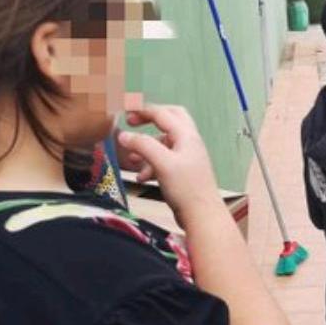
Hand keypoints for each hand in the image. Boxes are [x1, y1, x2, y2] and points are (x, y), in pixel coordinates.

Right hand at [116, 105, 222, 227]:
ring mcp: (188, 157)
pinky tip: (142, 177)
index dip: (142, 110)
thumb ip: (142, 146)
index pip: (163, 113)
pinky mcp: (184, 172)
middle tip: (132, 123)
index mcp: (186, 136)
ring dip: (147, 147)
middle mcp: (189, 143)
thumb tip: (124, 135)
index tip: (123, 111)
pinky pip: (164, 161)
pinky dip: (151, 164)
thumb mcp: (162, 163)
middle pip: (170, 120)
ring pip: (164, 143)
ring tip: (131, 158)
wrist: (202, 215)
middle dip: (149, 120)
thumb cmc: (186, 188)